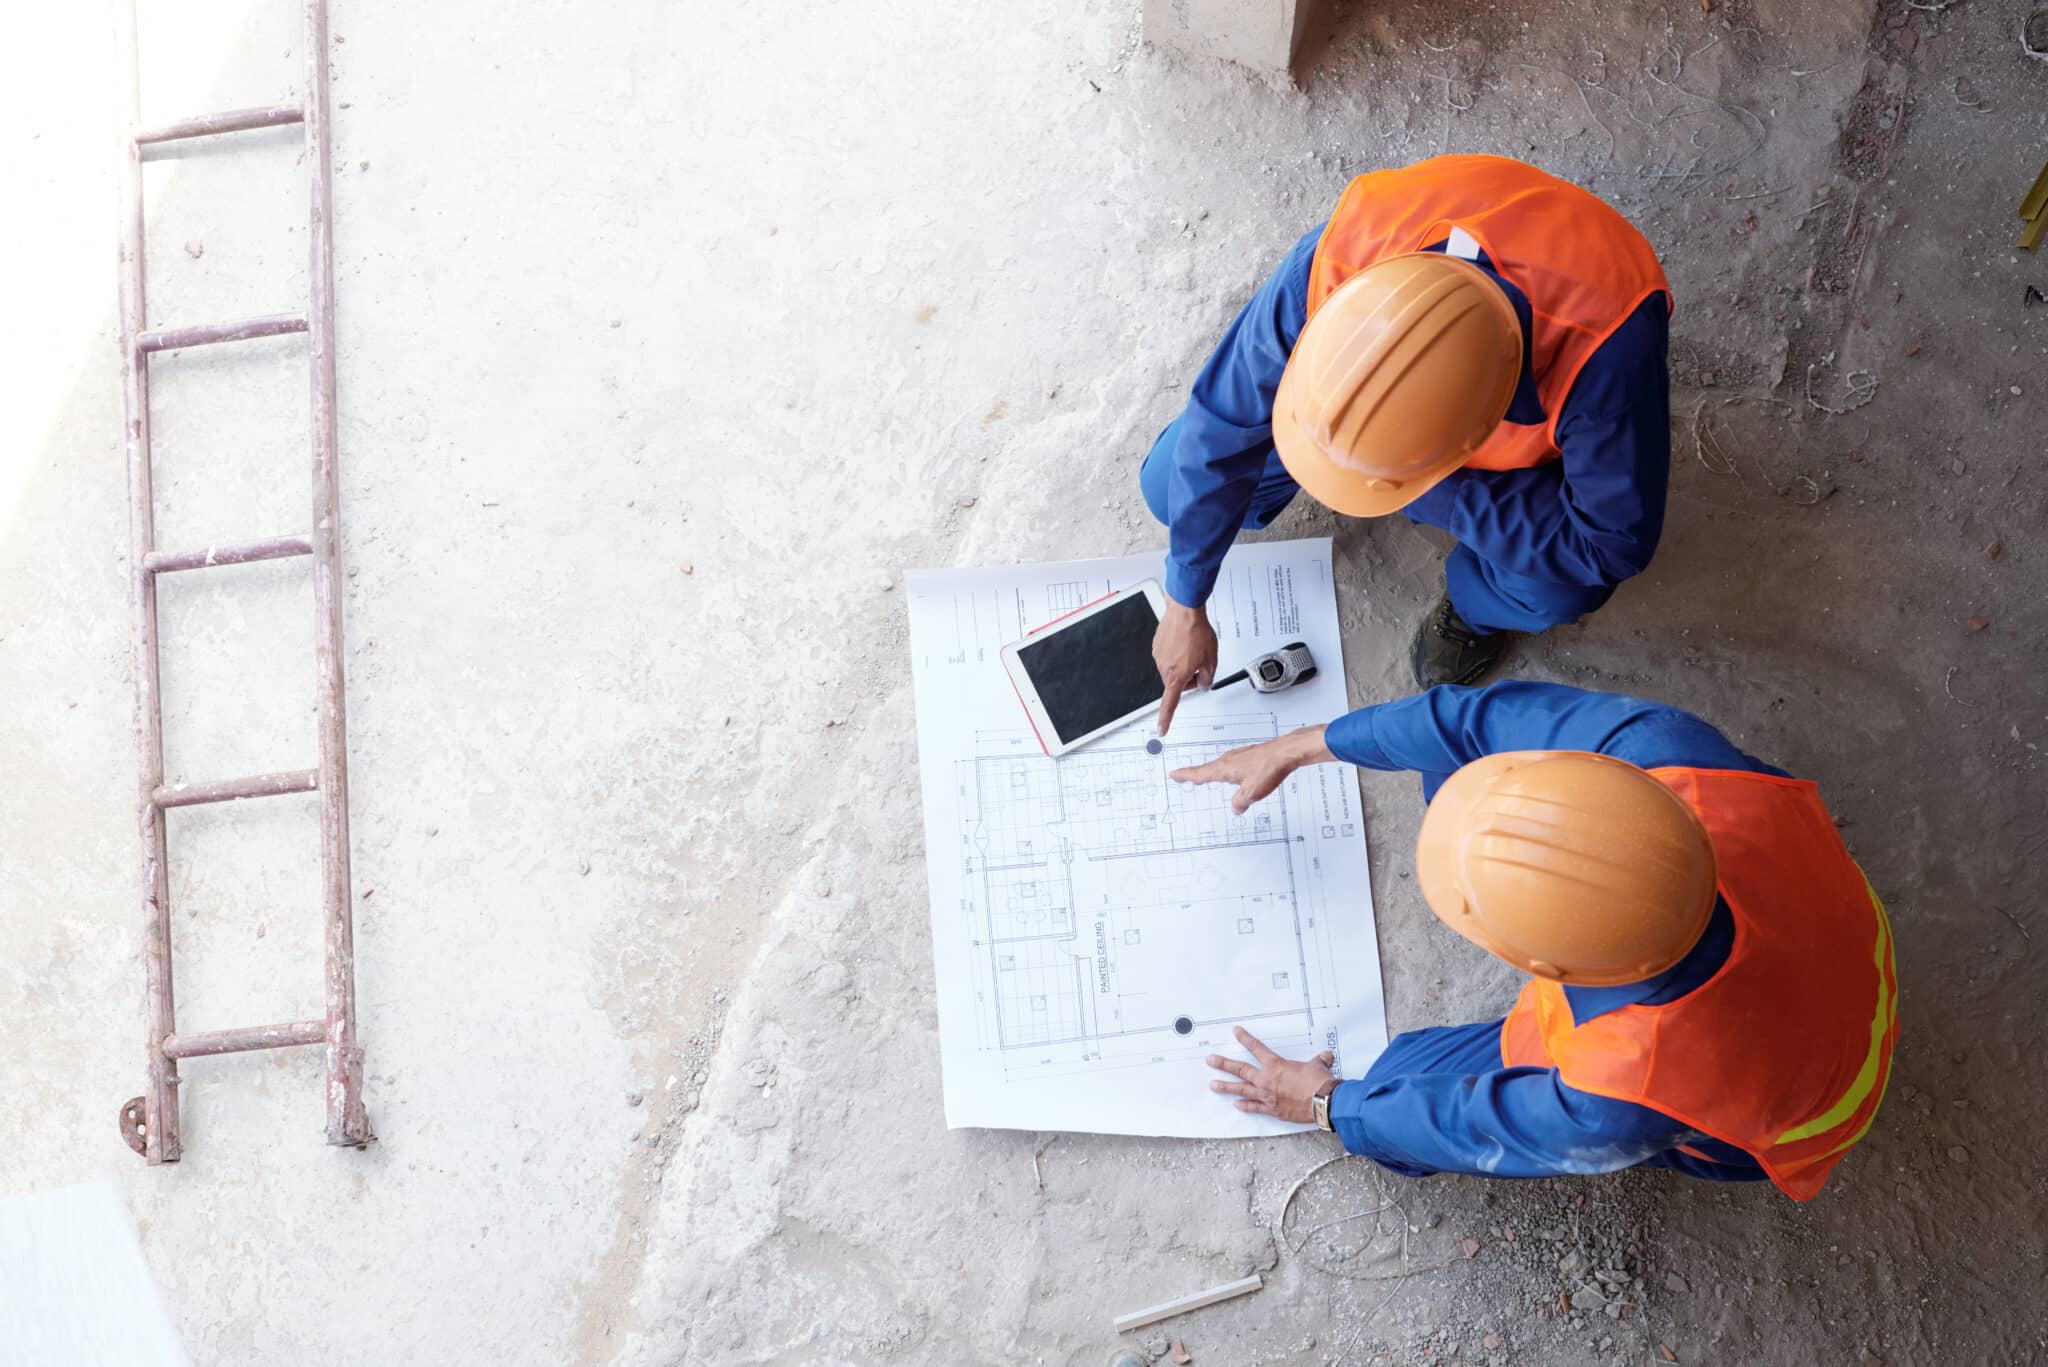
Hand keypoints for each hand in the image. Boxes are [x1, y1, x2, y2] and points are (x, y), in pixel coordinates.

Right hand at [1152, 598, 1217, 735]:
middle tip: (1201, 664)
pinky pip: (1168, 655)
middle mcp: (1164, 668)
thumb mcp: (1211, 660)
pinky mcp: (1156, 645)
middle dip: (1190, 677)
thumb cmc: (1196, 632)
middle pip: (1177, 683)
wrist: (1184, 610)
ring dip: (1184, 663)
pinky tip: (1185, 641)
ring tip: (1194, 647)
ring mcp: (1158, 656)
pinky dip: (1178, 651)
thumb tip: (1203, 684)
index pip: (1170, 704)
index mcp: (1177, 676)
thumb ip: (1208, 678)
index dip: (1166, 719)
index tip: (1162, 728)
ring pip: (1173, 668)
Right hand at [1169, 727, 1332, 813]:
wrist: (1285, 753)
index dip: (1185, 775)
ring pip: (1221, 766)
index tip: (1174, 774)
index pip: (1199, 774)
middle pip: (1207, 768)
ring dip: (1212, 772)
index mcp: (1223, 768)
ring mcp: (1239, 756)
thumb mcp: (1251, 793)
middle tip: (1186, 777)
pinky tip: (1235, 775)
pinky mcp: (1249, 755)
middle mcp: (1228, 759)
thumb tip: (1236, 808)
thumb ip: (1240, 803)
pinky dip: (1228, 770)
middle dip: (1196, 774)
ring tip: (1207, 777)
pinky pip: (1233, 764)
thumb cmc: (1268, 768)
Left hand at [1206, 1026, 1337, 1123]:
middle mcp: (1267, 1079)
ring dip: (1226, 1087)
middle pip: (1240, 1069)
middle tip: (1210, 1060)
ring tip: (1213, 1085)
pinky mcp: (1272, 1110)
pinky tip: (1236, 1105)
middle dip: (1223, 1064)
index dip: (1245, 1038)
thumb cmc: (1319, 1083)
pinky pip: (1254, 1107)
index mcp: (1276, 1065)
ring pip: (1241, 1089)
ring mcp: (1267, 1096)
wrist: (1323, 1102)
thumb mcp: (1317, 1066)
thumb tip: (1325, 1056)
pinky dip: (1245, 1106)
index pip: (1256, 1048)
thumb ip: (1318, 1060)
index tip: (1235, 1032)